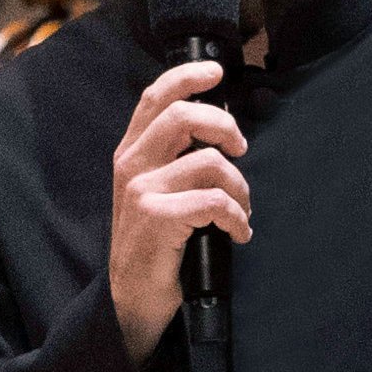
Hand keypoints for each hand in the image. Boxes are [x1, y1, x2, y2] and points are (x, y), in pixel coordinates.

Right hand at [107, 58, 250, 354]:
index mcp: (130, 153)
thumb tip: (220, 133)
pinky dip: (237, 218)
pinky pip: (214, 201)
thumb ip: (174, 160)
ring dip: (239, 188)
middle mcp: (130, 165)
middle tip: (242, 149)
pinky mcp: (156, 218)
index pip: (155, 97)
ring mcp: (140, 191)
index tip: (216, 71)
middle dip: (225, 126)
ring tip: (241, 211)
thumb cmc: (154, 246)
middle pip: (182, 115)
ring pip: (209, 162)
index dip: (187, 76)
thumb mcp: (155, 193)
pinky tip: (239, 234)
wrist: (131, 300)